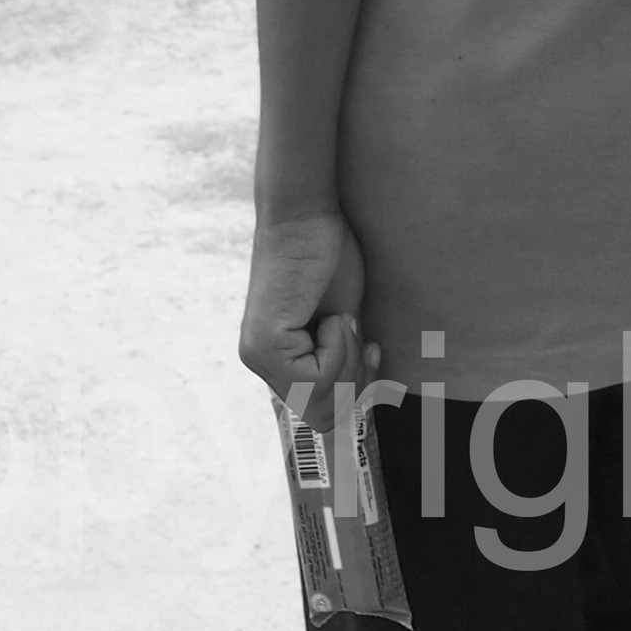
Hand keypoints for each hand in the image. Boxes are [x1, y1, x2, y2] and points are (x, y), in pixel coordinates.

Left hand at [241, 206, 369, 405]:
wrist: (307, 217)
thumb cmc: (327, 257)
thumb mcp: (344, 322)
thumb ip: (344, 360)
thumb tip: (350, 407)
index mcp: (276, 359)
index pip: (320, 411)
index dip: (356, 388)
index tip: (371, 348)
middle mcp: (259, 362)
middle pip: (322, 413)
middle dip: (354, 375)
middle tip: (356, 330)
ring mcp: (258, 356)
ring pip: (321, 397)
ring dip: (348, 357)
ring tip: (341, 318)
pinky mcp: (265, 344)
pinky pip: (317, 376)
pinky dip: (339, 346)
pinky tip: (331, 316)